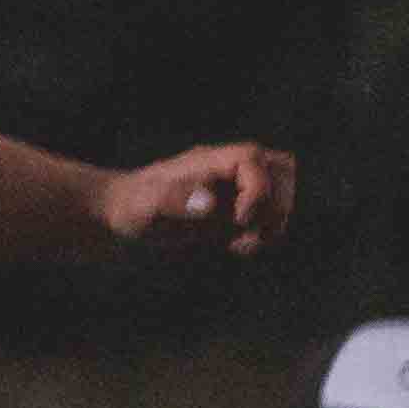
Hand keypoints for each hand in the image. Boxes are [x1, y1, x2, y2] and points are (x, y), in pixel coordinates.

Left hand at [104, 141, 295, 255]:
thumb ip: (175, 200)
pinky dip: (264, 234)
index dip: (258, 190)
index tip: (238, 219)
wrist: (124, 218)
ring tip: (242, 242)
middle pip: (284, 170)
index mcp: (214, 160)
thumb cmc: (132, 205)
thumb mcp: (147, 204)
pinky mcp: (236, 212)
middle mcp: (231, 171)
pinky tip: (236, 247)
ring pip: (284, 193)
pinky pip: (270, 217)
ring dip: (274, 222)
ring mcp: (237, 190)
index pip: (255, 160)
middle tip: (246, 230)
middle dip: (276, 205)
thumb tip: (209, 203)